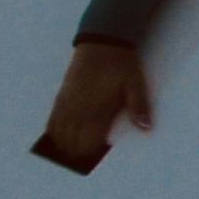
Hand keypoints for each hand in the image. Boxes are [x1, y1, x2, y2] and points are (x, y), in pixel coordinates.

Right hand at [37, 41, 150, 168]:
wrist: (103, 41)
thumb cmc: (122, 64)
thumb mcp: (136, 84)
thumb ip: (139, 107)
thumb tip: (146, 128)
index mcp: (99, 107)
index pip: (90, 139)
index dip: (91, 152)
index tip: (94, 157)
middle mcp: (80, 107)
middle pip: (72, 139)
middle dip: (76, 151)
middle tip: (82, 158)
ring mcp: (68, 100)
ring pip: (59, 130)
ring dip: (63, 143)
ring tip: (68, 152)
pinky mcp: (62, 93)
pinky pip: (53, 117)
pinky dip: (53, 129)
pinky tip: (55, 137)